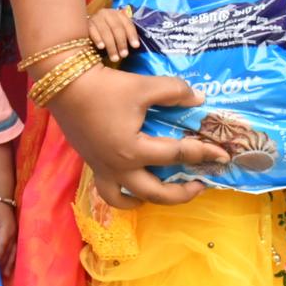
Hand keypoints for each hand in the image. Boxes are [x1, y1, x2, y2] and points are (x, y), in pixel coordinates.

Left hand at [0, 200, 16, 273]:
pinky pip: (14, 250)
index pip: (1, 246)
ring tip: (5, 276)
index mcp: (6, 230)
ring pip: (13, 253)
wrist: (2, 199)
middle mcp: (13, 234)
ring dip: (9, 265)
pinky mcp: (15, 236)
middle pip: (8, 253)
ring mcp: (15, 236)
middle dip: (3, 265)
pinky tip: (9, 267)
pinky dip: (12, 259)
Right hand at [48, 66, 229, 208]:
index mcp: (134, 150)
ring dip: (148, 201)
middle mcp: (119, 167)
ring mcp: (103, 169)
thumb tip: (199, 99)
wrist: (63, 85)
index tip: (222, 154)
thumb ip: (175, 92)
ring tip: (162, 194)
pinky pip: (109, 191)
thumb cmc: (104, 87)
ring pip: (126, 200)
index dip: (203, 153)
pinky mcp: (92, 164)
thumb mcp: (143, 86)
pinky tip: (132, 187)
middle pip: (156, 193)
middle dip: (182, 193)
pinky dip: (122, 195)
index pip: (177, 154)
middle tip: (200, 184)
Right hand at [88, 8, 139, 62]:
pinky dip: (98, 39)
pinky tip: (101, 47)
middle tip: (124, 55)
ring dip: (111, 45)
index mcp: (118, 14)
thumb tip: (135, 47)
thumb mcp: (117, 31)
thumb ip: (125, 35)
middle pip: (116, 27)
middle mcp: (107, 13)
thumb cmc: (107, 32)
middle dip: (121, 42)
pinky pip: (93, 31)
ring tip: (114, 58)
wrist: (87, 27)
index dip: (132, 35)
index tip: (136, 46)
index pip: (127, 23)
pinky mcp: (86, 24)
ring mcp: (96, 18)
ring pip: (105, 31)